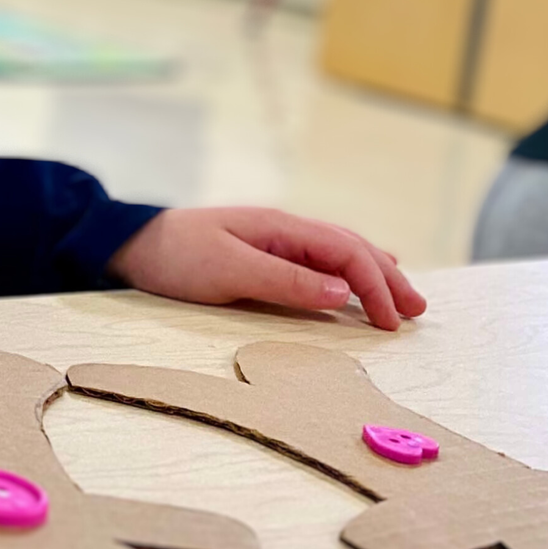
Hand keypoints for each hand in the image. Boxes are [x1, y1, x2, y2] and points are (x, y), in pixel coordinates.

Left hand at [110, 206, 425, 330]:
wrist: (130, 244)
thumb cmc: (175, 256)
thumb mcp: (228, 270)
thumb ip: (287, 280)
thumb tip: (344, 292)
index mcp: (281, 227)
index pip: (346, 251)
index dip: (376, 285)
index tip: (392, 321)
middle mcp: (284, 229)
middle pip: (352, 249)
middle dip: (388, 279)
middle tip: (417, 312)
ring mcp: (275, 239)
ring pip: (339, 253)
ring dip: (374, 274)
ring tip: (403, 298)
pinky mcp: (262, 254)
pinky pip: (318, 260)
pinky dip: (346, 271)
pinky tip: (355, 282)